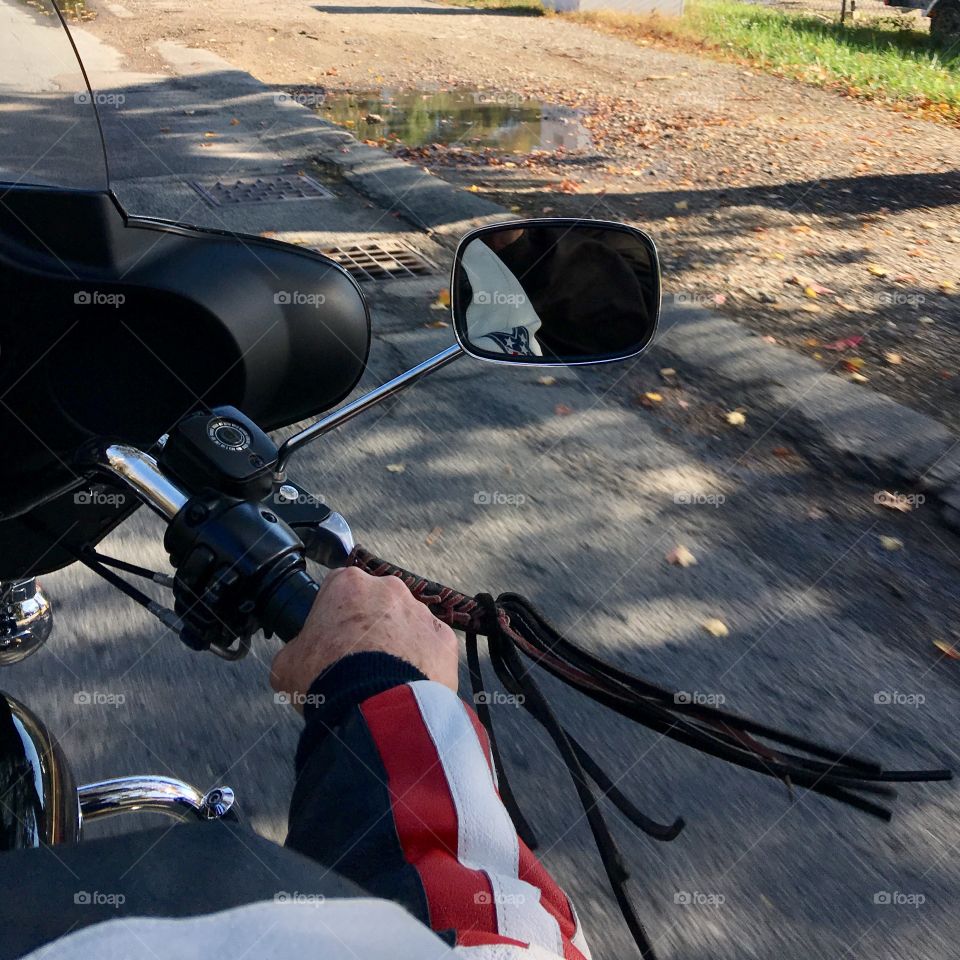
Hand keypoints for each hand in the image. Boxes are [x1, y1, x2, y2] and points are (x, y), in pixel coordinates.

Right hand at [270, 566, 458, 709]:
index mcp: (348, 585)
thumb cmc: (326, 679)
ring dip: (398, 644)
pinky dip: (423, 661)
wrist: (372, 707)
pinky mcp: (444, 639)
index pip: (338, 590)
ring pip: (407, 624)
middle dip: (369, 627)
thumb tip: (296, 659)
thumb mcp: (286, 665)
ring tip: (384, 678)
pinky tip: (407, 684)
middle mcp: (388, 588)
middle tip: (358, 661)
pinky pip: (432, 647)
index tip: (331, 641)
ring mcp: (421, 612)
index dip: (333, 617)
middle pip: (377, 604)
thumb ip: (295, 651)